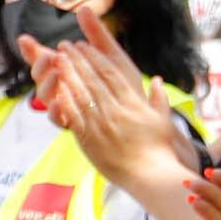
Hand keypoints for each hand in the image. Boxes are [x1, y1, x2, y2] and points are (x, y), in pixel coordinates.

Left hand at [30, 13, 192, 193]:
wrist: (149, 174)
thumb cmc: (159, 149)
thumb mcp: (164, 120)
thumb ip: (159, 98)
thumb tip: (157, 80)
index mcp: (132, 103)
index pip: (109, 73)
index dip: (95, 57)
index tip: (84, 45)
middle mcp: (115, 109)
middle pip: (91, 78)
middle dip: (76, 59)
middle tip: (64, 45)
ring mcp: (100, 124)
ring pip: (80, 93)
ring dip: (67, 74)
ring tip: (56, 59)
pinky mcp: (89, 138)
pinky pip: (73, 114)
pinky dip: (64, 99)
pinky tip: (56, 87)